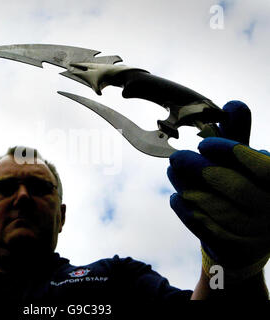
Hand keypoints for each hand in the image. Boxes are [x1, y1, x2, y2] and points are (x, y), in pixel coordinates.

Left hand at [167, 101, 269, 280]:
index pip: (265, 168)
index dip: (233, 152)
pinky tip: (176, 198)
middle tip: (176, 157)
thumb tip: (233, 105)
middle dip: (200, 170)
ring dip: (189, 188)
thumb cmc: (241, 189)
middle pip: (236, 189)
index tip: (203, 143)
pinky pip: (207, 230)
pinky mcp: (235, 251)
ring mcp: (257, 235)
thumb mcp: (241, 162)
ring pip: (219, 210)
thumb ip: (237, 137)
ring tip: (172, 172)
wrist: (242, 240)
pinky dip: (188, 212)